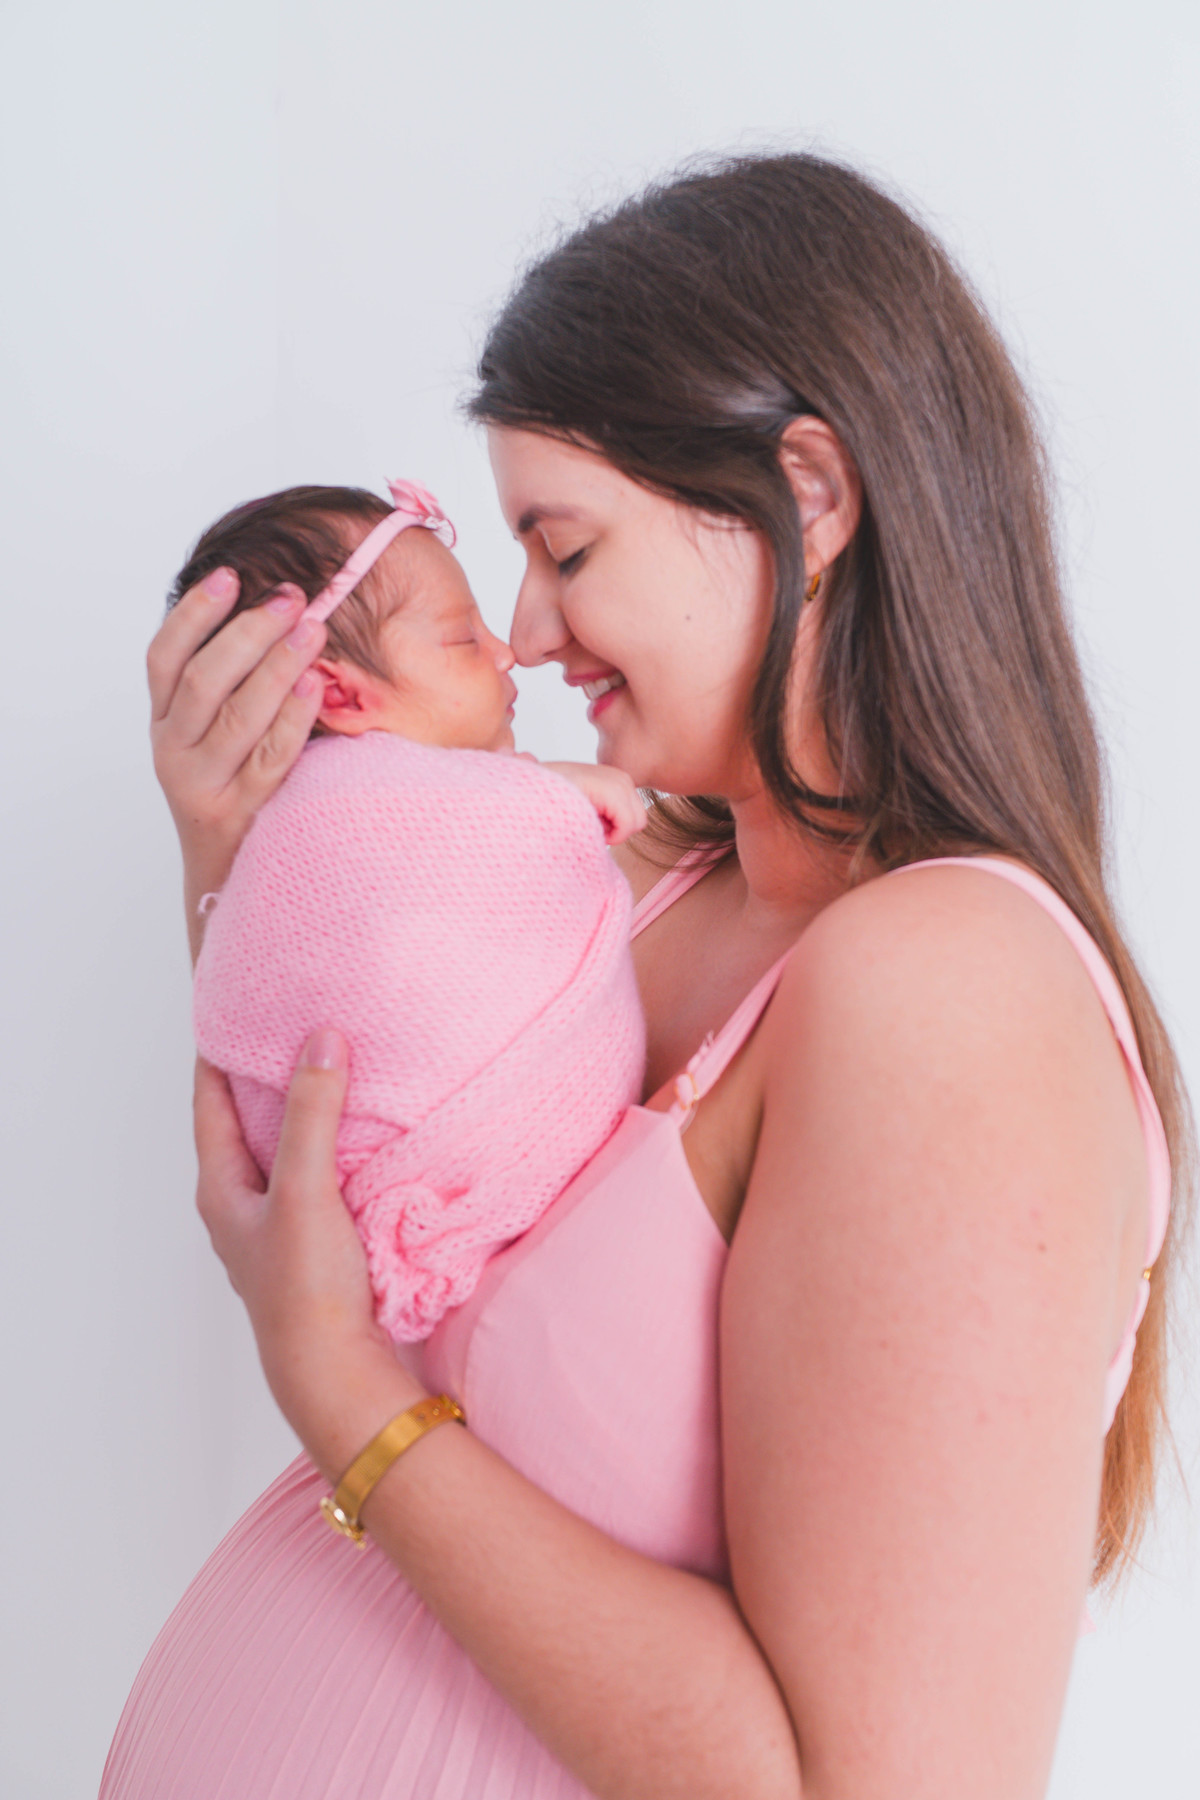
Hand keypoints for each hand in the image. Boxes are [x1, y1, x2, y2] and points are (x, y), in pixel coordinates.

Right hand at [147, 569, 327, 950]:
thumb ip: (228, 684)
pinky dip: (292, 716)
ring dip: (275, 664)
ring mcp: (205, 785)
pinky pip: (270, 756)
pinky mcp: (241, 813)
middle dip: (247, 631)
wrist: (229, 876)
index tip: (229, 576)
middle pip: (203, 679)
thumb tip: (276, 609)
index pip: (164, 658)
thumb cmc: (234, 788)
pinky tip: (316, 684)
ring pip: (235, 714)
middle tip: (289, 597)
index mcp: (164, 723)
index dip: (194, 614)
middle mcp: (174, 751)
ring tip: (310, 626)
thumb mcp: (213, 737)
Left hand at [193, 1029, 408, 1471]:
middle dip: (269, 1073)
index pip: (210, 1101)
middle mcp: (243, 1204)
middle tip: (295, 1022)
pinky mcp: (317, 1243)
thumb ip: (314, 1113)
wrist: (338, 1374)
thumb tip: (321, 1040)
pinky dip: (335, 1144)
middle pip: (248, 1121)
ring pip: (286, 1149)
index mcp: (221, 1188)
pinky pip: (320, 1175)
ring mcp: (279, 1225)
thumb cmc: (306, 1290)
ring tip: (337, 1063)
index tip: (237, 1004)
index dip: (219, 1051)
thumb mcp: (306, 1189)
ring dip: (306, 1109)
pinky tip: (366, 1132)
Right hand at [541, 761, 647, 844]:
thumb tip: (621, 829)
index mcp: (614, 779)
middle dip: (615, 830)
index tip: (587, 821)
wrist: (523, 795)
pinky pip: (628, 826)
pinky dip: (611, 835)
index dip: (612, 829)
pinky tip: (587, 823)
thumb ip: (603, 815)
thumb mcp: (583, 808)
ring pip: (636, 824)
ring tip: (584, 821)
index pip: (634, 816)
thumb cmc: (547, 805)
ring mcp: (617, 781)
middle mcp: (620, 776)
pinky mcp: (612, 790)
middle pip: (639, 821)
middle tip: (586, 822)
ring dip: (610, 833)